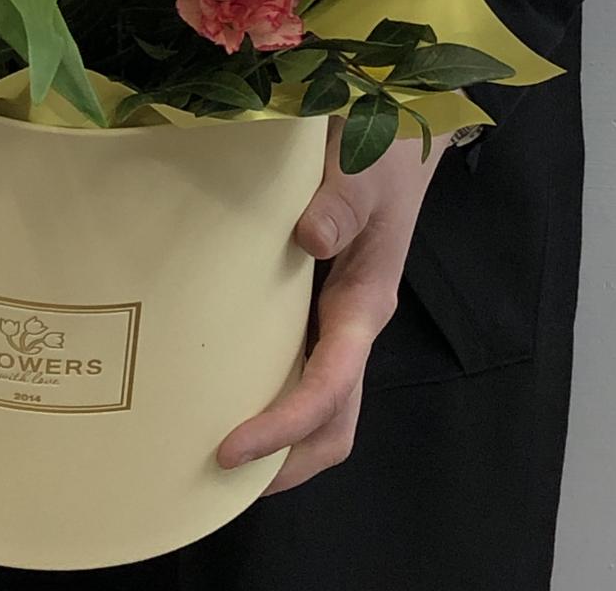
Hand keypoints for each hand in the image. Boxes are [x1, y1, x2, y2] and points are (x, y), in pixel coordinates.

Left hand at [216, 122, 445, 494]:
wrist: (399, 135)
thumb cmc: (383, 153)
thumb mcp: (364, 168)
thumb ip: (340, 200)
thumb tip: (310, 236)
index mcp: (366, 302)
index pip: (330, 385)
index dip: (285, 425)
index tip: (233, 447)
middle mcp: (352, 323)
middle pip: (334, 422)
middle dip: (287, 463)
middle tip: (219, 481)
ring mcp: (336, 318)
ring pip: (320, 403)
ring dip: (280, 440)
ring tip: (216, 456)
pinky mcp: (317, 303)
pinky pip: (299, 365)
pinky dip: (270, 394)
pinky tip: (224, 387)